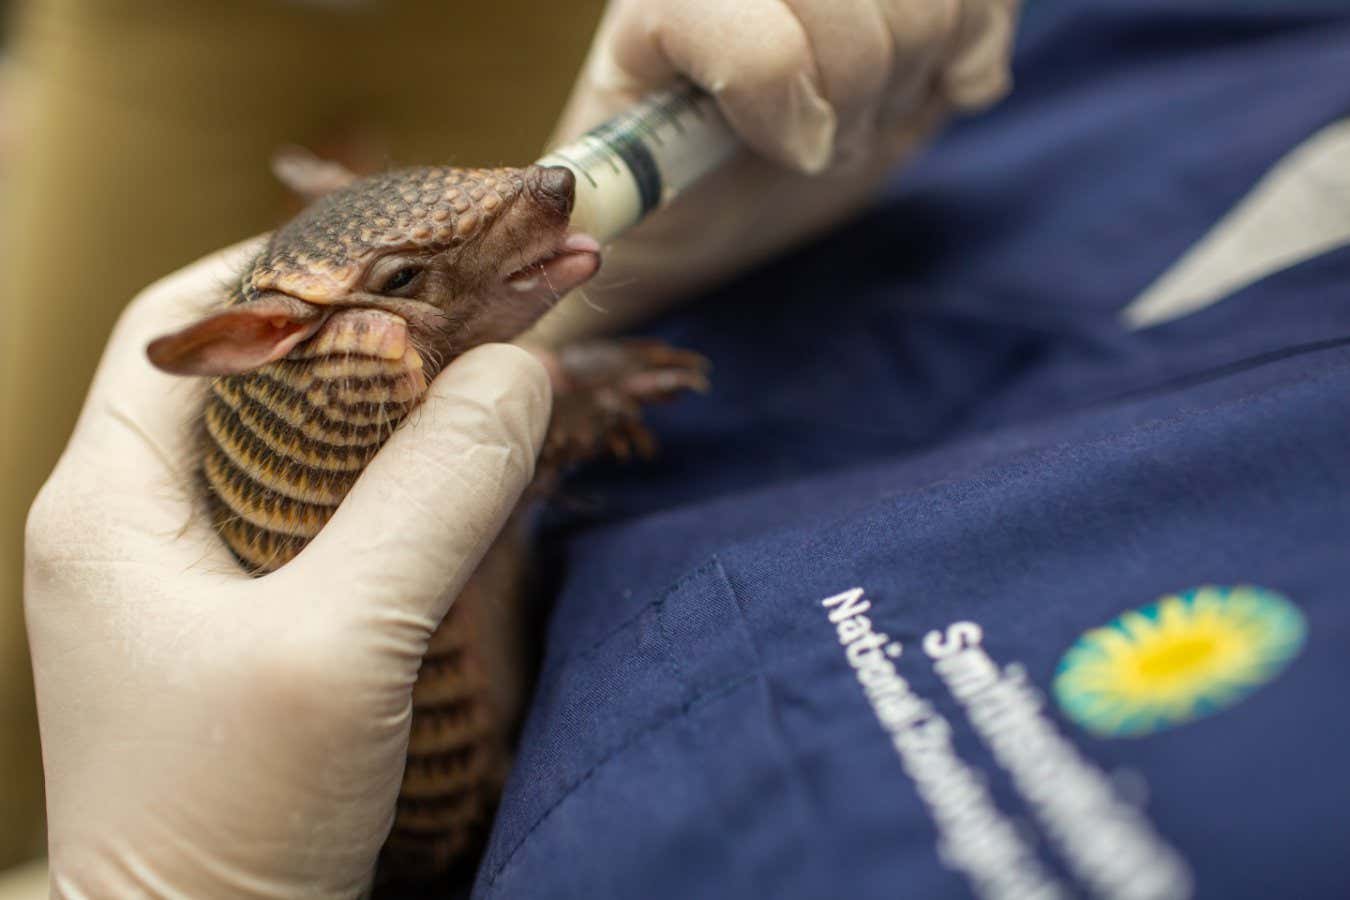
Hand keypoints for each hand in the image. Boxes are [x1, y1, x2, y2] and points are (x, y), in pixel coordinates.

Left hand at [24, 240, 550, 896]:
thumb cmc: (231, 817)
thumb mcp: (340, 644)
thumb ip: (430, 498)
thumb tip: (519, 368)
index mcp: (108, 503)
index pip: (189, 325)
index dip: (297, 271)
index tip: (412, 249)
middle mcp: (132, 528)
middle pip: (250, 381)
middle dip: (363, 336)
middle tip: (473, 305)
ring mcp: (184, 586)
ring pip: (292, 453)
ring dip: (385, 411)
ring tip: (482, 375)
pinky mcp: (239, 634)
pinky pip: (317, 523)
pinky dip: (387, 486)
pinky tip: (455, 484)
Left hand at [531, 0, 1017, 343]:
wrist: (736, 187)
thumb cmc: (668, 205)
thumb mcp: (620, 213)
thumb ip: (606, 198)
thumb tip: (590, 214)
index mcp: (658, 4)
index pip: (742, 23)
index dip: (781, 90)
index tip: (790, 151)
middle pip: (854, 8)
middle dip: (853, 93)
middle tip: (823, 141)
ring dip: (908, 77)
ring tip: (862, 112)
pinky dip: (976, 49)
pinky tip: (938, 81)